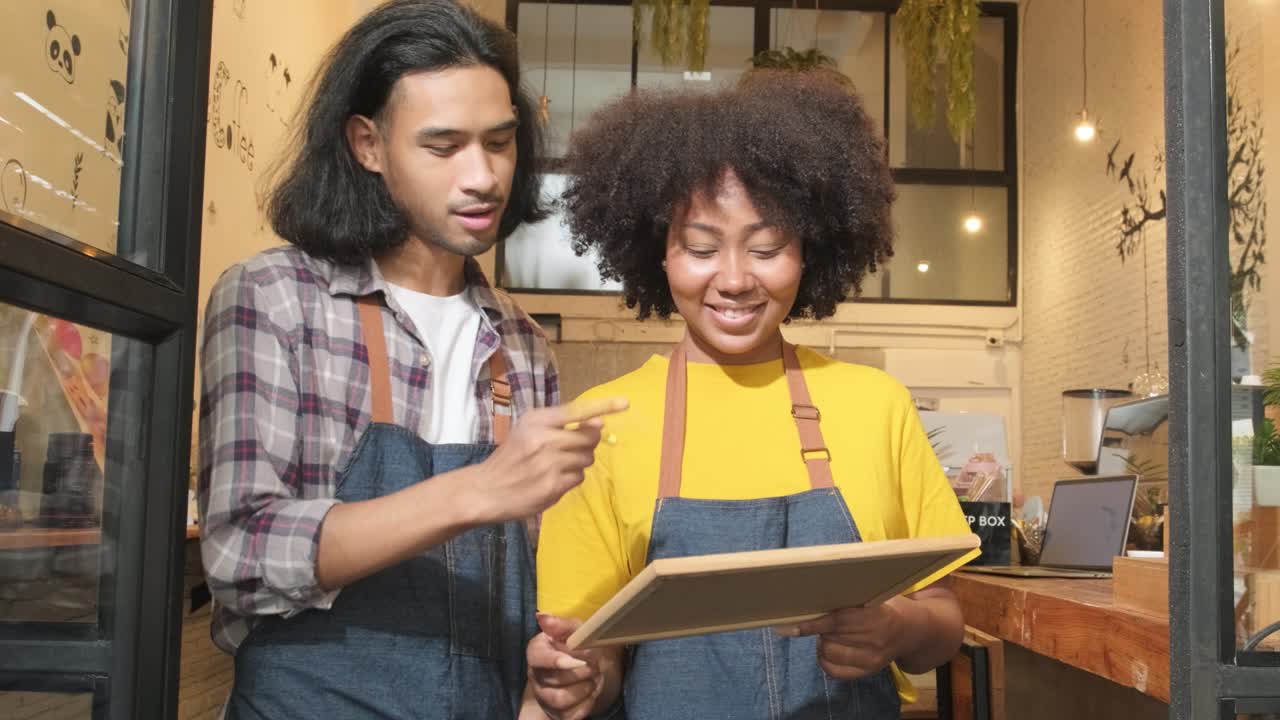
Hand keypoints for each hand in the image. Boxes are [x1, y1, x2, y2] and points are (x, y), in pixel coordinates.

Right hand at [472, 397, 627, 523]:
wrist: (485, 490)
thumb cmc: (510, 456)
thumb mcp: (527, 430)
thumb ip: (559, 424)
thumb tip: (599, 424)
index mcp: (536, 421)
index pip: (576, 410)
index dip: (603, 406)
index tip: (625, 403)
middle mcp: (543, 440)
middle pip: (589, 438)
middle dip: (587, 443)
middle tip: (571, 448)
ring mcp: (549, 465)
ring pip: (586, 459)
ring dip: (578, 462)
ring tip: (556, 465)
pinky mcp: (552, 487)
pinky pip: (578, 478)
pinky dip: (571, 479)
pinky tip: (553, 479)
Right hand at [527, 614, 604, 719]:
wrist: (583, 667)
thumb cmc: (576, 645)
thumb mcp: (574, 629)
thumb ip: (562, 624)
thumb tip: (542, 617)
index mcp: (536, 651)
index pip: (538, 658)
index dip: (557, 661)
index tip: (577, 660)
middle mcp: (536, 676)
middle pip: (555, 680)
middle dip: (582, 672)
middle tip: (595, 664)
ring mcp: (544, 696)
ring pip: (561, 700)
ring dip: (585, 688)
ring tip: (595, 677)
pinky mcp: (557, 713)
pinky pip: (571, 714)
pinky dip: (587, 703)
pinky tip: (592, 691)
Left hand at [776, 598, 910, 680]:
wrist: (910, 631)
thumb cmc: (884, 607)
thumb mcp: (870, 597)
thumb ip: (846, 599)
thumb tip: (809, 600)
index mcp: (877, 616)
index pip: (838, 621)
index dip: (813, 623)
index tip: (792, 625)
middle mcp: (875, 640)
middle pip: (830, 637)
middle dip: (820, 628)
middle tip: (823, 620)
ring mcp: (872, 659)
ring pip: (830, 653)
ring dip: (823, 642)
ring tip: (829, 634)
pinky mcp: (868, 672)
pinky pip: (835, 672)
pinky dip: (825, 660)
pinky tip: (827, 650)